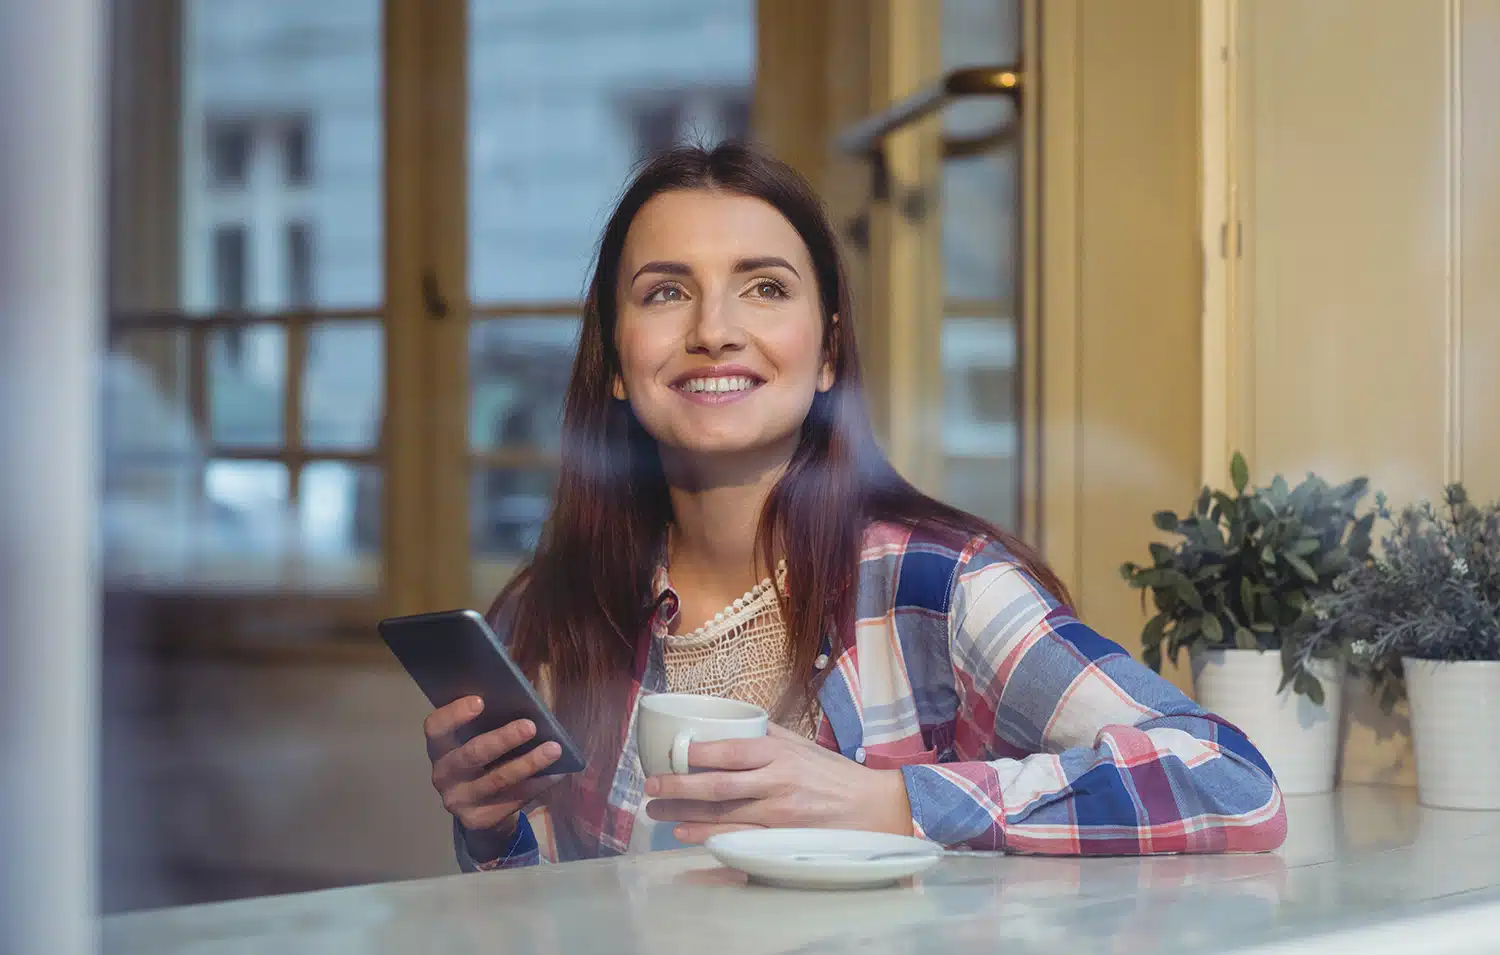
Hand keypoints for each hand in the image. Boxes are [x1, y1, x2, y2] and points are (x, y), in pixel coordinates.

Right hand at [425, 696, 562, 857]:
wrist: (482, 810)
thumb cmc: (486, 760)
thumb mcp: (481, 738)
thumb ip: (495, 716)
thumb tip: (529, 692)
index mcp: (440, 748)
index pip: (436, 727)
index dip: (454, 714)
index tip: (480, 701)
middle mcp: (444, 775)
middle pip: (471, 754)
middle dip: (503, 739)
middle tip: (530, 725)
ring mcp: (459, 801)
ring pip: (497, 780)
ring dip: (529, 763)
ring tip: (554, 749)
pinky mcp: (479, 820)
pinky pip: (513, 800)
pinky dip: (537, 784)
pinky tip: (556, 773)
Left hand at [643, 724, 913, 843]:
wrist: (871, 808)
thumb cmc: (831, 774)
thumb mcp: (800, 744)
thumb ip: (765, 734)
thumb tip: (730, 721)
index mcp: (778, 753)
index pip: (730, 751)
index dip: (696, 754)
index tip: (670, 754)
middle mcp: (776, 782)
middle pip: (718, 786)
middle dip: (678, 787)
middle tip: (650, 787)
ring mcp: (777, 814)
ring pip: (721, 815)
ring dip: (683, 814)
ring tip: (656, 811)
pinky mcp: (781, 838)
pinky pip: (737, 838)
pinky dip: (707, 837)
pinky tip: (684, 835)